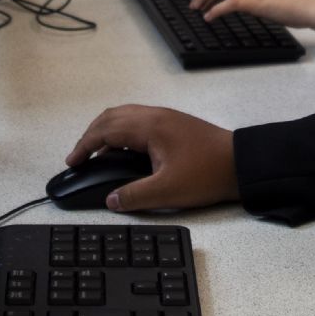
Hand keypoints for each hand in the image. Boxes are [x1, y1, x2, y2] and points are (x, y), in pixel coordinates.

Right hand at [65, 105, 237, 210]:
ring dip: (106, 132)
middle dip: (91, 136)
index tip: (72, 161)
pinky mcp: (174, 124)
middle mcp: (155, 115)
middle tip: (80, 157)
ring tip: (97, 155)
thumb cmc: (208, 174)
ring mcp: (166, 117)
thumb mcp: (168, 191)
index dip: (85, 146)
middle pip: (111, 117)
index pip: (106, 130)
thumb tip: (110, 200)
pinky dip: (122, 133)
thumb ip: (134, 196)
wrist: (242, 164)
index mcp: (149, 126)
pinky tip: (124, 153)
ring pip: (125, 116)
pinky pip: (138, 121)